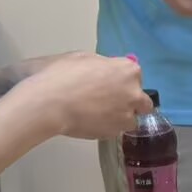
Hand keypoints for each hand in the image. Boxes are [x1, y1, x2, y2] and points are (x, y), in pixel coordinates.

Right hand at [22, 53, 153, 141]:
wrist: (49, 103)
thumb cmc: (61, 74)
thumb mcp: (81, 57)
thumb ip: (101, 64)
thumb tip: (103, 69)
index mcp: (128, 70)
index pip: (135, 75)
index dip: (123, 79)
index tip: (111, 83)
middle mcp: (134, 93)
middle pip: (143, 102)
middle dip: (131, 102)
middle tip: (110, 103)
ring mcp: (126, 116)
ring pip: (130, 119)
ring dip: (119, 118)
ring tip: (98, 116)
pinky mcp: (113, 133)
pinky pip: (114, 131)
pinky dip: (105, 128)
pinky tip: (89, 123)